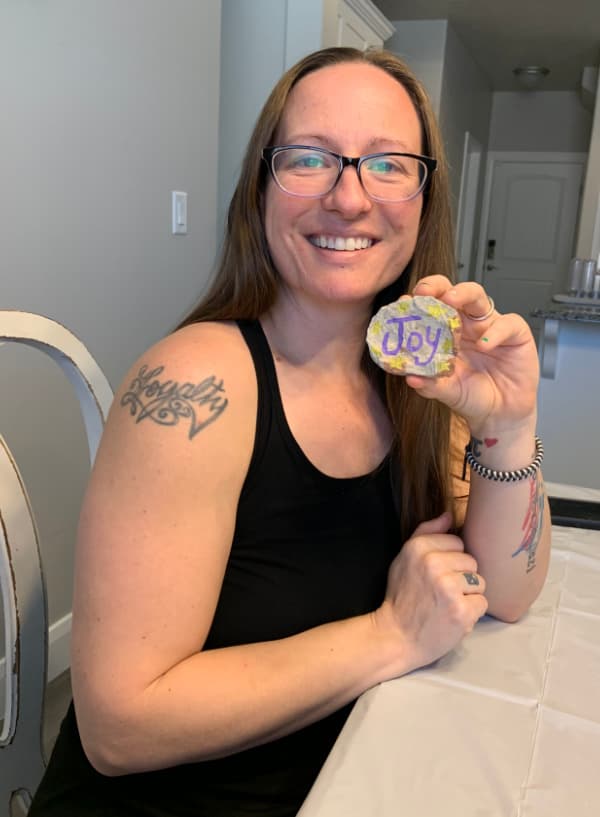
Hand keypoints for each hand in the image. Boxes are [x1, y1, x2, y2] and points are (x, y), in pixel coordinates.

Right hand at [377, 512, 487, 672]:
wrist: (395, 637)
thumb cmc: (401, 597)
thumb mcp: (403, 559)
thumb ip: (425, 533)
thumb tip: (449, 515)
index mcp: (419, 548)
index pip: (458, 542)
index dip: (450, 559)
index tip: (437, 574)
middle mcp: (434, 564)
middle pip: (471, 561)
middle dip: (462, 577)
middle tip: (442, 593)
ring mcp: (449, 588)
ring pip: (479, 581)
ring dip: (468, 595)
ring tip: (449, 605)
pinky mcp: (462, 611)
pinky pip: (482, 602)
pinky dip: (471, 613)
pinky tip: (454, 617)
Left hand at [406, 277, 538, 433]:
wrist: (500, 415)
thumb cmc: (472, 396)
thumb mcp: (447, 392)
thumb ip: (430, 385)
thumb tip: (411, 378)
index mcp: (445, 334)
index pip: (429, 309)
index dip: (417, 302)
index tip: (404, 304)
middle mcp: (466, 325)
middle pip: (451, 293)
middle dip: (436, 287)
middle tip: (425, 293)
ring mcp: (489, 326)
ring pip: (477, 297)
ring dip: (463, 294)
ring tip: (451, 301)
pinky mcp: (515, 335)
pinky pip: (507, 324)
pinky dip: (495, 332)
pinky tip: (485, 345)